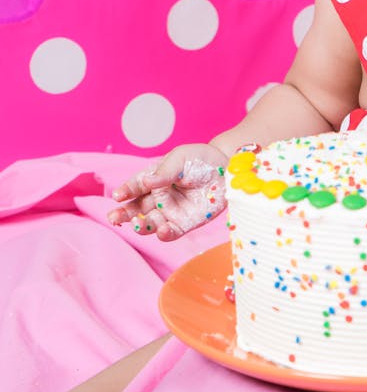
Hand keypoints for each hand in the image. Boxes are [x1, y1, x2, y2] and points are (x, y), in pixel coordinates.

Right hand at [107, 143, 227, 240]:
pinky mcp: (185, 223)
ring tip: (138, 224)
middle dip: (124, 213)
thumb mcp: (180, 158)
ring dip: (142, 225)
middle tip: (114, 216)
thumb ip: (164, 171)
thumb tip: (146, 182)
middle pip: (137, 208)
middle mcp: (159, 197)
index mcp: (154, 178)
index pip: (136, 186)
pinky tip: (162, 231)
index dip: (125, 191)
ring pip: (150, 223)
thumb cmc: (201, 159)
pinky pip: (171, 232)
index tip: (117, 195)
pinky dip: (164, 234)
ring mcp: (171, 211)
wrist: (227, 168)